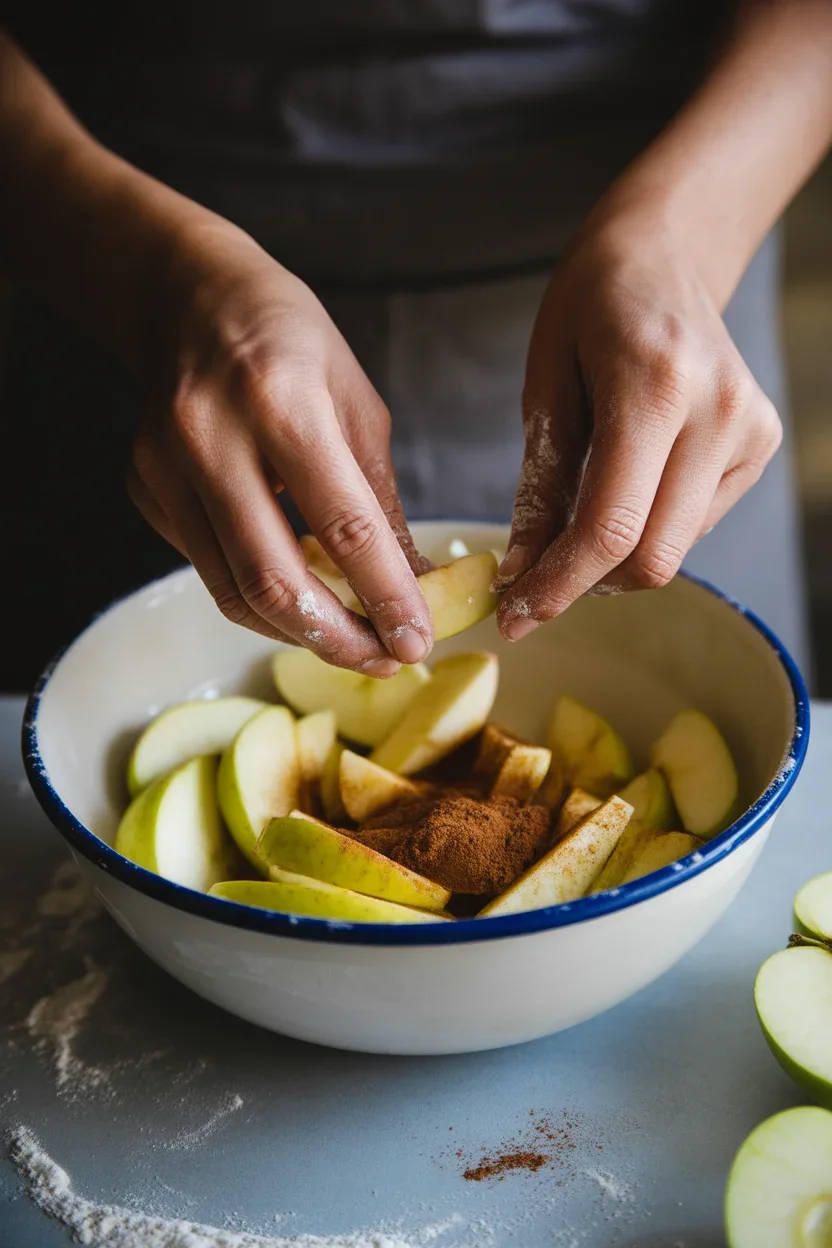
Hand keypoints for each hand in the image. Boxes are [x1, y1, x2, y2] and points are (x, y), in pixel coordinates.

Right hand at [127, 219, 431, 674]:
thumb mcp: (357, 406)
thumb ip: (382, 504)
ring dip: (297, 631)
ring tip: (347, 641)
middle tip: (382, 661)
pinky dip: (258, 597)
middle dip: (337, 639)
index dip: (386, 599)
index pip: (345, 529)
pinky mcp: (146, 490)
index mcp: (283, 403)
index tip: (417, 643)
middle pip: (275, 581)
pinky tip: (296, 596)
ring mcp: (166, 468)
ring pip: (233, 591)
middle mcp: (213, 438)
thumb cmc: (290, 341)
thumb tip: (418, 585)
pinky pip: (208, 568)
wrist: (189, 298)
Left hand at [495, 211, 781, 639]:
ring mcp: (749, 427)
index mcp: (654, 385)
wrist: (663, 253)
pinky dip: (648, 529)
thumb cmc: (589, 307)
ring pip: (675, 550)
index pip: (608, 526)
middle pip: (651, 557)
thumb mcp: (544, 388)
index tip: (515, 615)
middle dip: (586, 585)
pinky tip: (625, 491)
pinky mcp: (761, 441)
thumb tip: (522, 573)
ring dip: (615, 560)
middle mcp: (716, 410)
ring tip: (574, 525)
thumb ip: (540, 488)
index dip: (558, 586)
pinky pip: (695, 524)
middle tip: (534, 583)